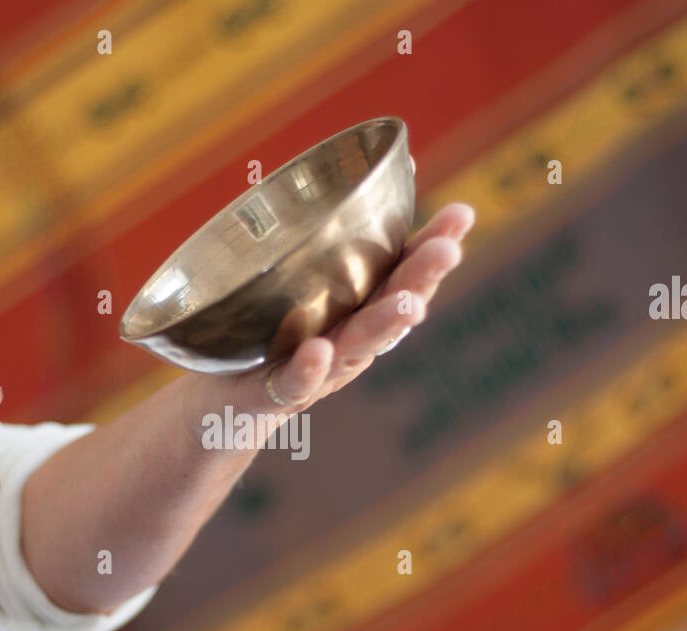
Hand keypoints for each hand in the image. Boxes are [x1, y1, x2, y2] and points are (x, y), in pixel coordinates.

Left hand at [180, 202, 474, 435]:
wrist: (223, 403)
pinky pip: (294, 382)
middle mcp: (350, 340)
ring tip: (407, 303)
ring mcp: (318, 370)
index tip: (463, 214)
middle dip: (422, 279)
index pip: (406, 272)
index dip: (435, 245)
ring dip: (383, 325)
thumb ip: (339, 243)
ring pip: (357, 347)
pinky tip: (318, 350)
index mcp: (361, 308)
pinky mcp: (275, 394)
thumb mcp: (308, 284)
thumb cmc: (272, 335)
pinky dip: (309, 369)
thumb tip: (393, 170)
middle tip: (448, 251)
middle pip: (391, 307)